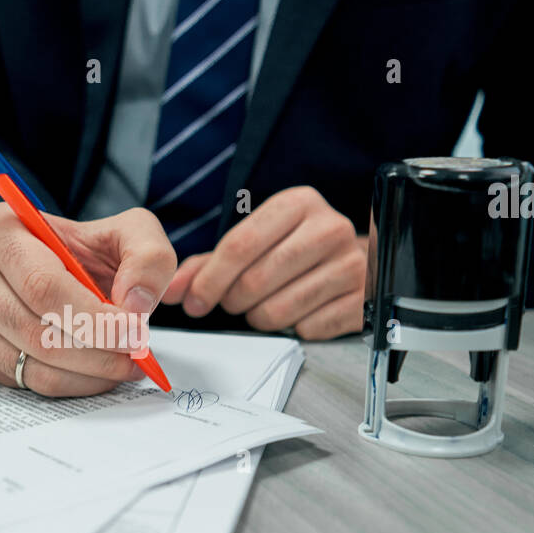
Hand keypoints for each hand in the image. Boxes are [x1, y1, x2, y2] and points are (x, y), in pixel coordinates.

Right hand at [0, 205, 175, 396]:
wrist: (66, 270)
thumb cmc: (89, 250)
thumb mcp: (130, 233)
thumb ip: (147, 257)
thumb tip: (134, 304)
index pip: (43, 286)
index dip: (94, 317)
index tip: (135, 332)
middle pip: (34, 330)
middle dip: (95, 351)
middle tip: (135, 354)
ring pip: (31, 363)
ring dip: (88, 373)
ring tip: (123, 364)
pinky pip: (26, 382)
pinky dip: (72, 384)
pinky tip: (97, 369)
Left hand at [161, 186, 367, 339]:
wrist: (356, 256)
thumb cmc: (296, 247)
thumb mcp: (256, 240)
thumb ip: (208, 263)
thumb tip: (172, 290)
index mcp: (299, 204)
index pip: (241, 245)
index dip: (210, 279)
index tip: (195, 301)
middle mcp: (328, 229)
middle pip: (255, 281)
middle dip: (233, 301)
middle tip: (234, 303)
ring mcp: (350, 265)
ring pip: (278, 311)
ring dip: (260, 317)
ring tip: (266, 304)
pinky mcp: (361, 300)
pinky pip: (307, 329)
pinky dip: (293, 328)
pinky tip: (298, 311)